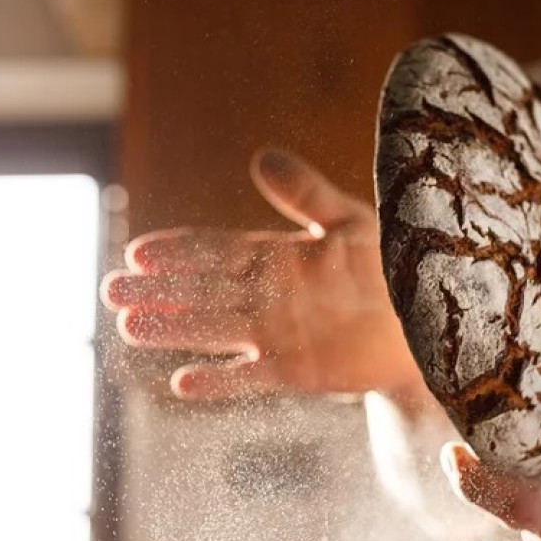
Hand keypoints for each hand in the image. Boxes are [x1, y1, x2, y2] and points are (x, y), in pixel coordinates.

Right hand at [100, 147, 424, 399]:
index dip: (178, 251)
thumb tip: (260, 156)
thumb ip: (304, 193)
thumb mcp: (349, 220)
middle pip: (202, 291)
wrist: (429, 320)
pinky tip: (183, 384)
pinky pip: (251, 377)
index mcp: (276, 257)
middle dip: (158, 291)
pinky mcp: (298, 371)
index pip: (215, 250)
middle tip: (111, 290)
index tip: (138, 250)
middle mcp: (268, 297)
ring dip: (173, 330)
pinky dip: (219, 382)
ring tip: (129, 326)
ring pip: (214, 330)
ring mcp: (279, 335)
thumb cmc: (393, 265)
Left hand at [439, 321, 540, 540]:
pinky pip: (501, 506)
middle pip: (502, 506)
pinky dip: (492, 476)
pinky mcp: (538, 535)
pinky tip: (497, 445)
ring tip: (480, 424)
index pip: (526, 507)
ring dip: (483, 470)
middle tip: (459, 415)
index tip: (451, 452)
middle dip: (475, 469)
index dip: (482, 486)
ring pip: (498, 507)